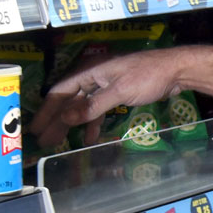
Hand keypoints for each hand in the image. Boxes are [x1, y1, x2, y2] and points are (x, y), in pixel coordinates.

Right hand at [30, 49, 185, 147]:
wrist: (176, 71)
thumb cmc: (148, 76)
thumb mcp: (120, 91)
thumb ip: (93, 106)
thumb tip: (67, 119)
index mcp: (90, 72)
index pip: (60, 92)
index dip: (47, 111)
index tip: (36, 129)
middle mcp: (94, 77)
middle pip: (69, 100)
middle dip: (57, 121)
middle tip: (45, 141)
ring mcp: (106, 85)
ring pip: (83, 106)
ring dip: (73, 124)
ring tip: (60, 142)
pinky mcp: (118, 93)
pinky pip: (99, 109)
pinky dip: (93, 122)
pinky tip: (89, 138)